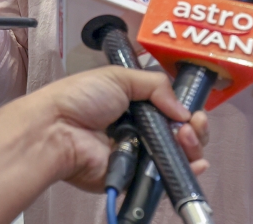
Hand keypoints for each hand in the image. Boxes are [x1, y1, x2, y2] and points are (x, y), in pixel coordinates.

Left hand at [34, 67, 208, 191]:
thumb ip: (156, 86)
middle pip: (178, 133)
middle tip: (191, 125)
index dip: (185, 110)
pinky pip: (165, 177)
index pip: (170, 109)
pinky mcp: (135, 177)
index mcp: (133, 105)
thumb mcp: (118, 77)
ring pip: (177, 155)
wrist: (57, 130)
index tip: (194, 110)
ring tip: (184, 137)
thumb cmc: (81, 98)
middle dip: (193, 129)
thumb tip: (183, 110)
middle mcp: (138, 130)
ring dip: (191, 146)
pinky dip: (186, 170)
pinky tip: (195, 162)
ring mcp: (138, 154)